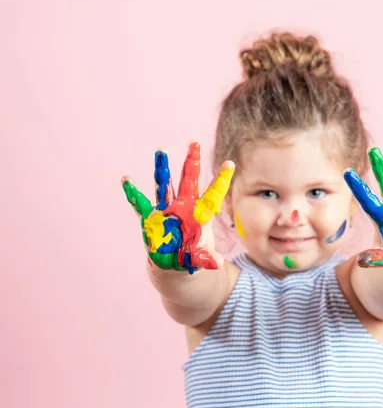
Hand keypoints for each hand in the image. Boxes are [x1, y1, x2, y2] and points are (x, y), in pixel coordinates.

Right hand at [121, 142, 233, 273]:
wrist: (174, 265)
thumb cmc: (190, 257)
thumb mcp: (200, 258)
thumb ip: (206, 259)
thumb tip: (217, 263)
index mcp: (199, 215)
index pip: (213, 194)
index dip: (221, 180)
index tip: (230, 163)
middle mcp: (183, 207)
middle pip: (189, 181)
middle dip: (191, 162)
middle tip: (193, 142)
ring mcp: (166, 211)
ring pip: (165, 185)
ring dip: (162, 168)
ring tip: (161, 150)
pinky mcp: (150, 219)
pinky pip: (140, 204)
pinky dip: (133, 192)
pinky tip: (126, 178)